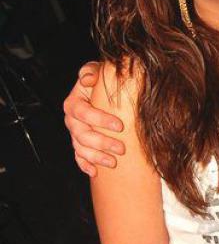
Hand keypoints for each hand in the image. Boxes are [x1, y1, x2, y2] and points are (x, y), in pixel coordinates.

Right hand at [63, 61, 124, 175]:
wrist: (102, 90)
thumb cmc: (102, 81)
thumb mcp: (98, 71)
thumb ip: (92, 71)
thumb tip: (87, 78)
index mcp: (74, 101)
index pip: (82, 112)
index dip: (99, 119)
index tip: (119, 126)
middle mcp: (72, 119)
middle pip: (81, 134)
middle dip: (101, 143)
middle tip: (121, 148)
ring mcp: (75, 132)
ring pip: (80, 148)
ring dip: (96, 157)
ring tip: (113, 162)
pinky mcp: (79, 143)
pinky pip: (78, 156)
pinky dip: (85, 165)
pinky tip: (95, 172)